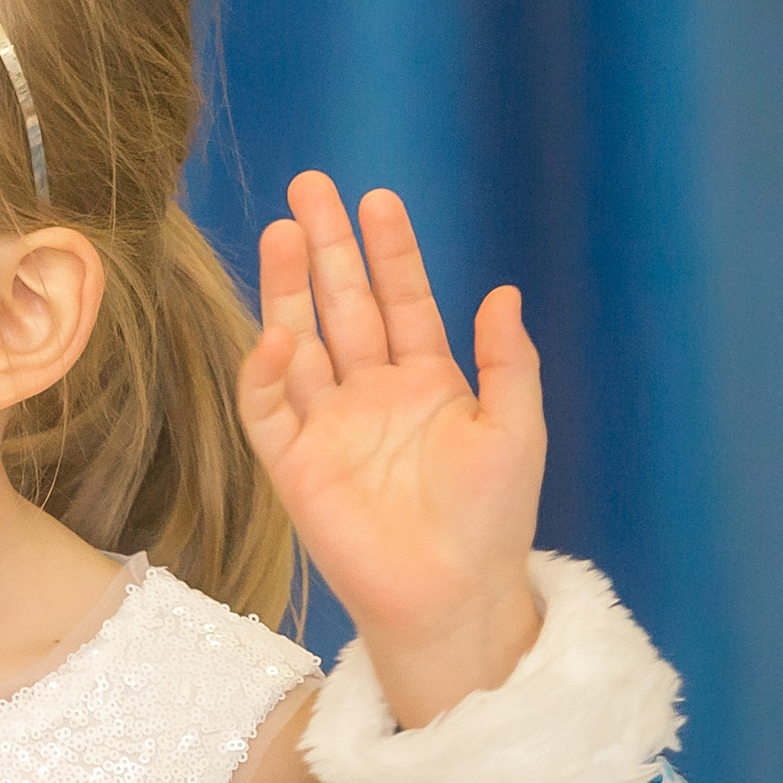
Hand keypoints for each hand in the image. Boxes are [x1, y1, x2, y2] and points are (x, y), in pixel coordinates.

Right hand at [238, 173, 545, 726]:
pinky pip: (270, 407)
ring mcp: (328, 425)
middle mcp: (370, 394)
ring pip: (298, 341)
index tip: (377, 199)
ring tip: (283, 232)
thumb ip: (507, 362)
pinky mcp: (293, 463)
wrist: (452, 595)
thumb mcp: (515, 430)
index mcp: (426, 383)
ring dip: (288, 289)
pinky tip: (279, 331)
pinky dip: (267, 369)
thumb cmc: (491, 519)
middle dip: (326, 247)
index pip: (401, 300)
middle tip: (310, 186)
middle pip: (341, 305)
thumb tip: (504, 293)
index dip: (389, 251)